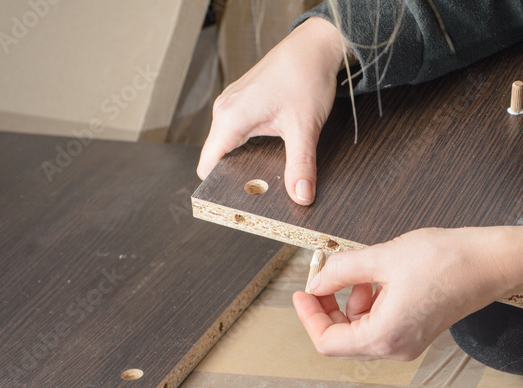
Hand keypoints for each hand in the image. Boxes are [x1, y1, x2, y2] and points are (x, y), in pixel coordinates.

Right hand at [197, 17, 351, 204]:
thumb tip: (300, 196)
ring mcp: (233, 105)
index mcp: (230, 118)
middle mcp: (225, 111)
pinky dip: (251, 147)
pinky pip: (238, 132)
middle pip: (219, 158)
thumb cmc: (305, 77)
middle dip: (238, 179)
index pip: (208, 165)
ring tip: (268, 180)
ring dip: (246, 163)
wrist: (315, 47)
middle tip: (262, 198)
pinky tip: (272, 156)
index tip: (238, 205)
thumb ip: (300, 166)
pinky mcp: (245, 102)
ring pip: (230, 145)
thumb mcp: (304, 128)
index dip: (219, 188)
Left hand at [292, 226, 522, 360]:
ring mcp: (408, 342)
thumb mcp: (383, 257)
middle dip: (329, 308)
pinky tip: (382, 279)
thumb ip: (341, 271)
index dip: (309, 316)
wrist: (490, 262)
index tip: (303, 291)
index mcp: (384, 337)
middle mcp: (395, 348)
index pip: (328, 341)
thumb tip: (316, 281)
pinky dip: (372, 303)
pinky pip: (381, 324)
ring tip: (365, 273)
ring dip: (352, 302)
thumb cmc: (446, 260)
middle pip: (342, 339)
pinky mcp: (418, 331)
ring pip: (361, 330)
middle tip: (325, 278)